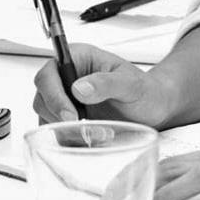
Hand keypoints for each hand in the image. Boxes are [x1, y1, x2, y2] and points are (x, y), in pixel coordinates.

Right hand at [32, 42, 171, 126]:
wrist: (156, 109)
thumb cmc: (147, 91)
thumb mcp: (132, 84)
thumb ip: (106, 83)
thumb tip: (78, 88)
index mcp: (77, 59)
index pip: (49, 73)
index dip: (53, 94)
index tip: (70, 114)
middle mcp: (67, 77)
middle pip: (42, 95)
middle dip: (58, 114)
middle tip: (83, 129)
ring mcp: (67, 98)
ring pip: (46, 113)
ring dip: (64, 128)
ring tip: (95, 135)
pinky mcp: (70, 117)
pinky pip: (57, 129)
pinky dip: (68, 138)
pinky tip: (90, 140)